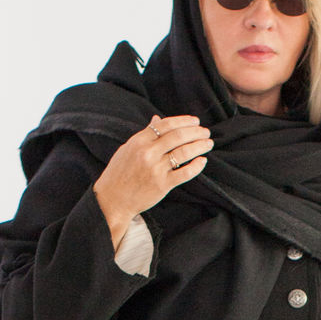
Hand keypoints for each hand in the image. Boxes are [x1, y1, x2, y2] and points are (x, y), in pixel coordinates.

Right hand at [93, 115, 213, 248]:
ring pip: (183, 153)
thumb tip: (157, 119)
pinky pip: (184, 173)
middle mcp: (148, 153)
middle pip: (178, 136)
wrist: (112, 200)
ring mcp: (156, 169)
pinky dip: (196, 166)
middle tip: (205, 132)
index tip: (195, 121)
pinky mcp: (162, 185)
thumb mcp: (128, 149)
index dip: (184, 121)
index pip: (166, 125)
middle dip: (195, 132)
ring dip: (199, 146)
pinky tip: (203, 161)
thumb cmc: (119, 173)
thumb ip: (144, 134)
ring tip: (208, 143)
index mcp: (139, 141)